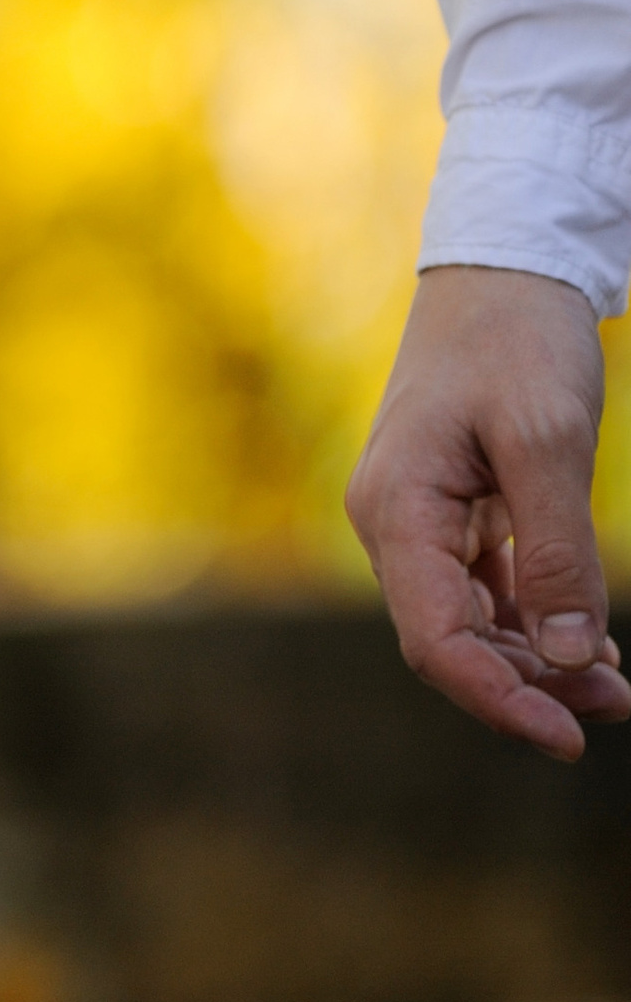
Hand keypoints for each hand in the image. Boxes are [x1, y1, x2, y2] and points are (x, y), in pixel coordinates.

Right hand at [345, 262, 627, 759]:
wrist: (504, 264)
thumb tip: (574, 654)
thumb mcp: (548, 440)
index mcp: (396, 510)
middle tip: (619, 705)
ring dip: (540, 659)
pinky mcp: (451, 508)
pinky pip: (486, 588)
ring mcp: (419, 518)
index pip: (436, 640)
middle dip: (532, 685)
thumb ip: (559, 550)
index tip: (569, 737)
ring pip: (472, 622)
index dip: (500, 699)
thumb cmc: (518, 339)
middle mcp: (393, 523)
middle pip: (453, 641)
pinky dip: (537, 619)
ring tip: (618, 683)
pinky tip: (591, 641)